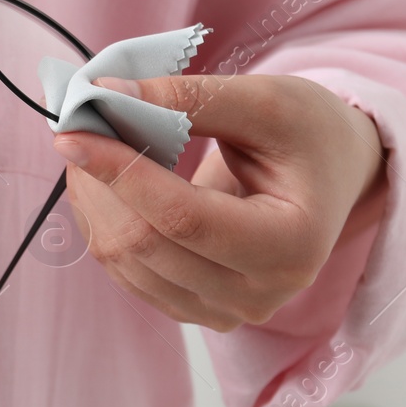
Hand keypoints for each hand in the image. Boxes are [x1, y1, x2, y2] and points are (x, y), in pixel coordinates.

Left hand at [52, 74, 386, 331]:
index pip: (183, 217)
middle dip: (98, 181)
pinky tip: (104, 181)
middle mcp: (260, 294)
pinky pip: (126, 271)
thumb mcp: (267, 99)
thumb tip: (108, 95)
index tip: (73, 129)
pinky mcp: (195, 308)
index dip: (121, 171)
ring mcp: (225, 311)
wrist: (332, 173)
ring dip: (93, 199)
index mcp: (292, 245)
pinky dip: (103, 221)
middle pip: (146, 245)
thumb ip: (190, 96)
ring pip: (125, 262)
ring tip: (93, 146)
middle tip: (78, 126)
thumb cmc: (309, 132)